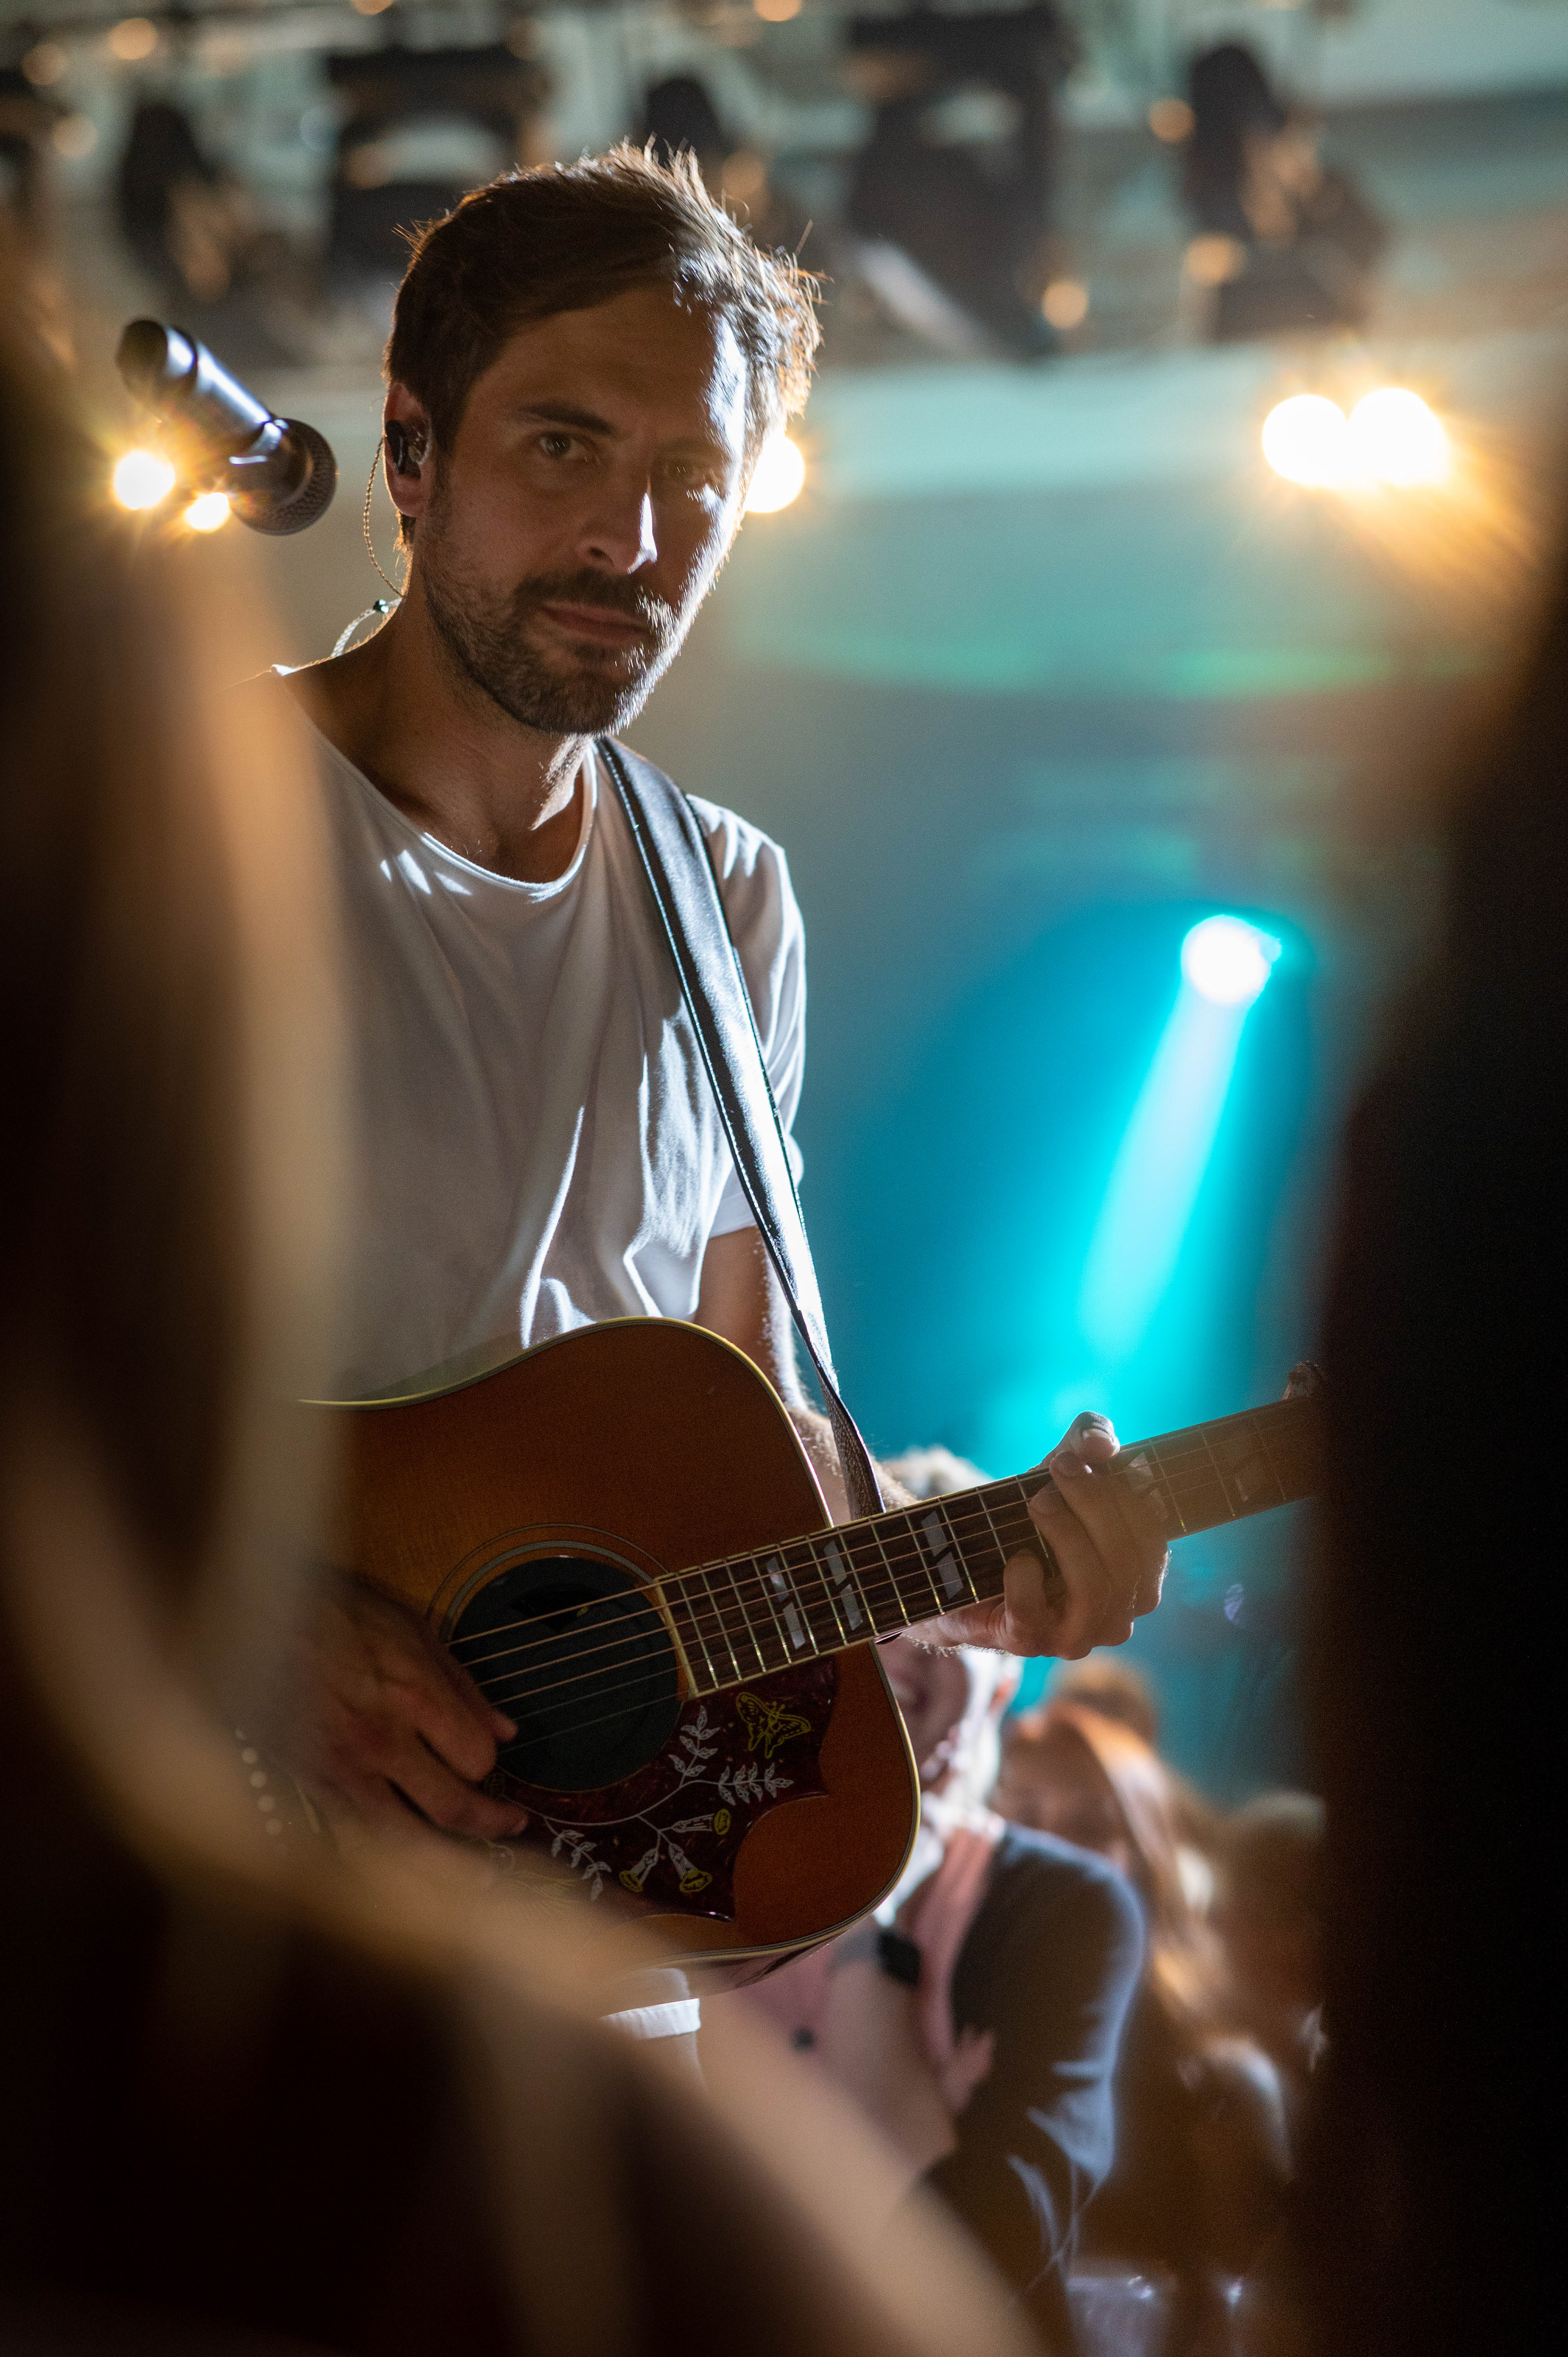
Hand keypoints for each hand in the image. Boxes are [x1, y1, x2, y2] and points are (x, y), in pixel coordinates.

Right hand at [283, 1571, 528, 1844]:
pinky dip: (384, 1859)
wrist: (261, 1617)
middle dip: (489, 1823)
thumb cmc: (341, 1613)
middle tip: (511, 1828)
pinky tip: (405, 1869)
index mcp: (415, 1695)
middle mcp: (383, 1741)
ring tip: (479, 1877)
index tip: (483, 1757)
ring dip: (447, 1865)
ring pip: (404, 1839)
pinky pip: (354, 1837)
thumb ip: (462, 1685)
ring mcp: (344, 1770)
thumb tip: (506, 1730)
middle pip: (451, 1806)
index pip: (476, 1758)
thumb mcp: (413, 1629)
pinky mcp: (310, 1784)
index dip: (487, 1761)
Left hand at [920, 1412, 1168, 1659]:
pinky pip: (1034, 1612)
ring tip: (1036, 1503)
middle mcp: (1119, 1612)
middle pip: (1126, 1560)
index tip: (1073, 1459)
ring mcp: (1077, 1634)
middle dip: (1091, 1505)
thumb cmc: (1032, 1512)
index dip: (1117, 1493)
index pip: (1151, 1537)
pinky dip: (1023, 1578)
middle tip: (1054, 1471)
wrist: (966, 1560)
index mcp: (1140, 1572)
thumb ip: (1087, 1439)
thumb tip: (1101, 1444)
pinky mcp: (1029, 1642)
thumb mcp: (1062, 1465)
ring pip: (1094, 1589)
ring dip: (1064, 1535)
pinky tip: (1015, 1559)